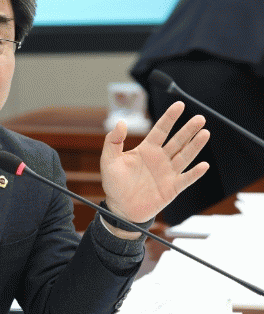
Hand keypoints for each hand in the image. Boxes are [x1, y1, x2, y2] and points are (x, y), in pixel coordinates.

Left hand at [100, 101, 209, 226]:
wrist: (120, 208)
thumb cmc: (114, 183)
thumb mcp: (109, 160)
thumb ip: (112, 141)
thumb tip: (120, 122)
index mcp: (147, 149)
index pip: (161, 130)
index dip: (170, 117)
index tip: (180, 105)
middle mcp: (160, 158)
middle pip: (177, 141)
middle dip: (188, 129)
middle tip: (200, 118)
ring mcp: (168, 173)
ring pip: (185, 156)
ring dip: (195, 146)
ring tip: (205, 133)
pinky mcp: (172, 188)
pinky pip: (186, 179)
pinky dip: (195, 173)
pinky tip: (203, 165)